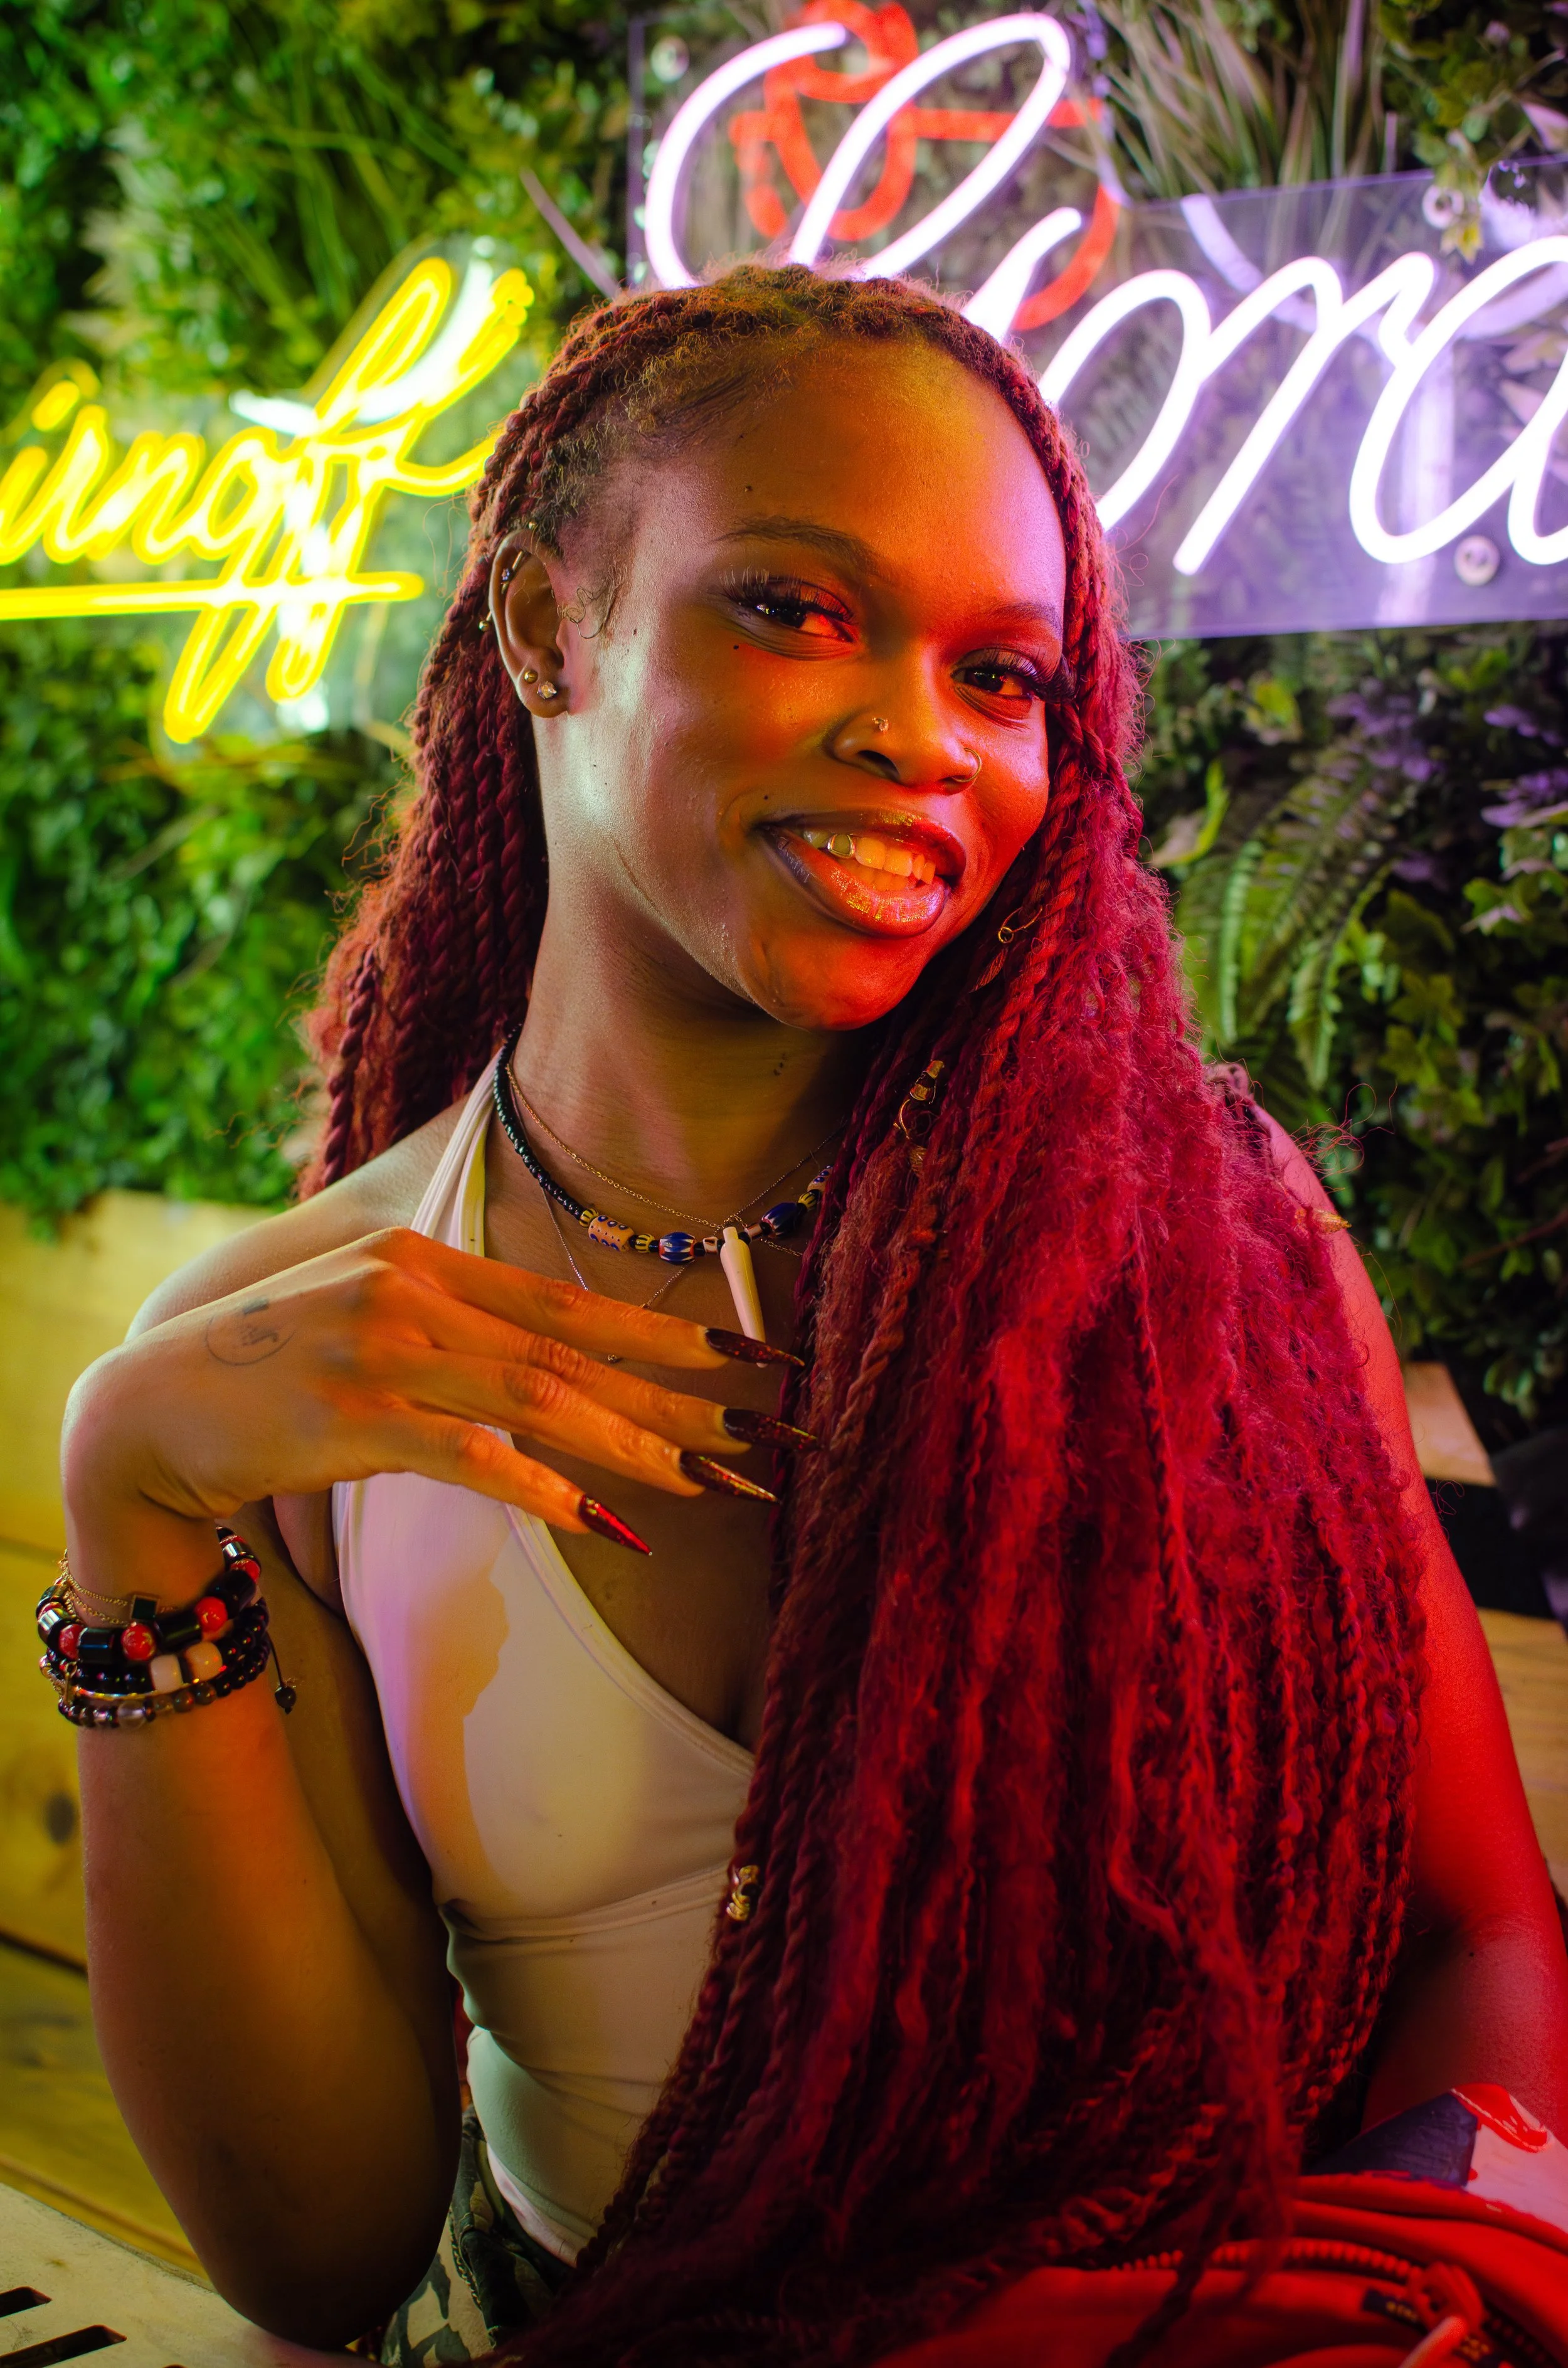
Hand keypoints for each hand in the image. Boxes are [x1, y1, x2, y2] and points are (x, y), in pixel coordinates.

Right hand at [63, 1228, 769, 1557]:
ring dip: (629, 1447)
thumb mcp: (371, 1316)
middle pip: (574, 1350)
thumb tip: (562, 1373)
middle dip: (679, 1397)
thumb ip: (460, 1329)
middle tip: (762, 1434)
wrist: (150, 1410)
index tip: (755, 1360)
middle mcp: (414, 1292)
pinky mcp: (349, 1417)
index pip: (574, 1299)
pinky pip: (464, 1453)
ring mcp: (381, 1351)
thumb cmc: (272, 1371)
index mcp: (428, 1260)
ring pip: (536, 1399)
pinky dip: (533, 1484)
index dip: (671, 1334)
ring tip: (705, 1482)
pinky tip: (590, 1514)